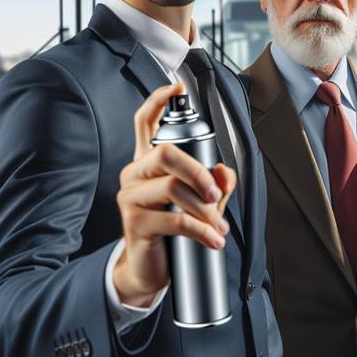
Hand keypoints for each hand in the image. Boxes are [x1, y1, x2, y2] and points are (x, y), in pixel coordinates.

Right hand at [113, 83, 234, 306]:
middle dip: (199, 171)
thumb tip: (226, 173)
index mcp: (147, 162)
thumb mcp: (198, 204)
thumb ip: (215, 184)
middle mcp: (135, 173)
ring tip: (220, 227)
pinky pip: (174, 220)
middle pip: (165, 153)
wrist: (147, 269)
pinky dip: (201, 231)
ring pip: (171, 187)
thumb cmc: (170, 230)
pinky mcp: (134, 222)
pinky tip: (214, 240)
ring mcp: (131, 197)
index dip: (158, 101)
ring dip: (204, 209)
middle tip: (216, 193)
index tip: (176, 87)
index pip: (145, 122)